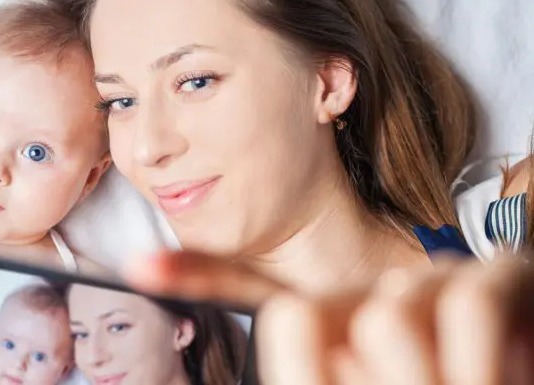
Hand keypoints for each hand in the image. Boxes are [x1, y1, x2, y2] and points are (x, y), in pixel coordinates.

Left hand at [124, 251, 533, 384]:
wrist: (526, 352)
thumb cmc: (435, 374)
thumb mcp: (355, 373)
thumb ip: (313, 359)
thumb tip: (294, 336)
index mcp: (333, 318)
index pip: (253, 289)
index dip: (201, 275)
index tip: (143, 266)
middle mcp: (368, 291)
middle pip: (306, 314)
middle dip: (339, 371)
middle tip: (385, 384)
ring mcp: (426, 280)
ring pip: (380, 321)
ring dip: (420, 379)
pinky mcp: (492, 279)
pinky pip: (462, 310)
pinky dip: (473, 363)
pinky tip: (498, 376)